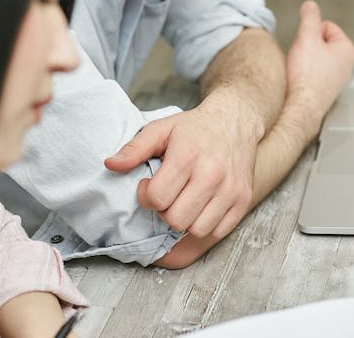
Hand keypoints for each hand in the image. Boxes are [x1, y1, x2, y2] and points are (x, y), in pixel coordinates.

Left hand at [104, 103, 257, 238]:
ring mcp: (230, 190)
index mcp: (187, 156)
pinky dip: (203, 227)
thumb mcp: (161, 129)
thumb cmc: (194, 127)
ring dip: (184, 221)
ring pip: (197, 230)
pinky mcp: (243, 200)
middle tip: (166, 195)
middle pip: (176, 219)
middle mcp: (211, 175)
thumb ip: (134, 149)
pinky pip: (218, 232)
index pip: (157, 198)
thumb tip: (110, 165)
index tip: (149, 186)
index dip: (146, 196)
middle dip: (164, 212)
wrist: (234, 120)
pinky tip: (197, 209)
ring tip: (182, 202)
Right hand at [280, 0, 353, 142]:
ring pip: (315, 57)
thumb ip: (310, 17)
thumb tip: (310, 5)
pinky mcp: (325, 89)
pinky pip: (312, 72)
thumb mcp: (307, 38)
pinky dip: (303, 73)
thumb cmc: (306, 77)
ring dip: (304, 59)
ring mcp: (336, 78)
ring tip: (299, 70)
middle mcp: (346, 65)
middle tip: (301, 58)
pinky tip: (299, 80)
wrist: (300, 108)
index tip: (304, 44)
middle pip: (320, 41)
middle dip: (307, 45)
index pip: (326, 25)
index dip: (310, 31)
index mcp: (347, 49)